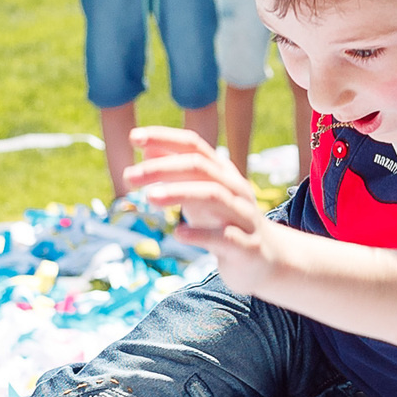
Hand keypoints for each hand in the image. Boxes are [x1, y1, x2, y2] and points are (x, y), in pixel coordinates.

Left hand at [127, 128, 275, 286]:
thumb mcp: (200, 194)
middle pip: (200, 167)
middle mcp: (235, 188)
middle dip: (163, 167)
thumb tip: (147, 149)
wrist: (266, 259)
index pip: (193, 145)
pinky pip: (224, 237)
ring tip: (150, 197)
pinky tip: (177, 233)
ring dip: (179, 193)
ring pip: (214, 195)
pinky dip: (200, 234)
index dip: (164, 138)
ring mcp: (243, 216)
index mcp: (223, 172)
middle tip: (130, 175)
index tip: (133, 136)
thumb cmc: (226, 222)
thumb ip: (177, 173)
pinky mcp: (247, 246)